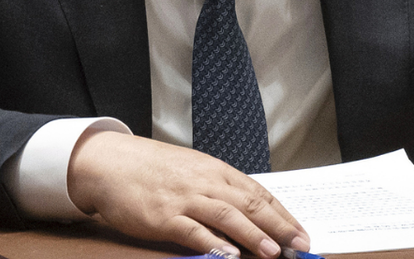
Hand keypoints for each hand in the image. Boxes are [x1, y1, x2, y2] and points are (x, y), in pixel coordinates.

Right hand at [67, 131, 308, 257]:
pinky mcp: (164, 216)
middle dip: (278, 226)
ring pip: (227, 216)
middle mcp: (205, 182)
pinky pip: (193, 231)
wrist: (112, 163)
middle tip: (299, 245)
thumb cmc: (153, 169)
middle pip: (250, 203)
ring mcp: (185, 199)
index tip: (301, 232)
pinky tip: (228, 256)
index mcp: (216, 170)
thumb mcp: (193, 170)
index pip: (258, 192)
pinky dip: (213, 244)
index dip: (282, 214)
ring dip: (252, 235)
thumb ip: (220, 189)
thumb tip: (251, 211)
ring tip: (272, 252)